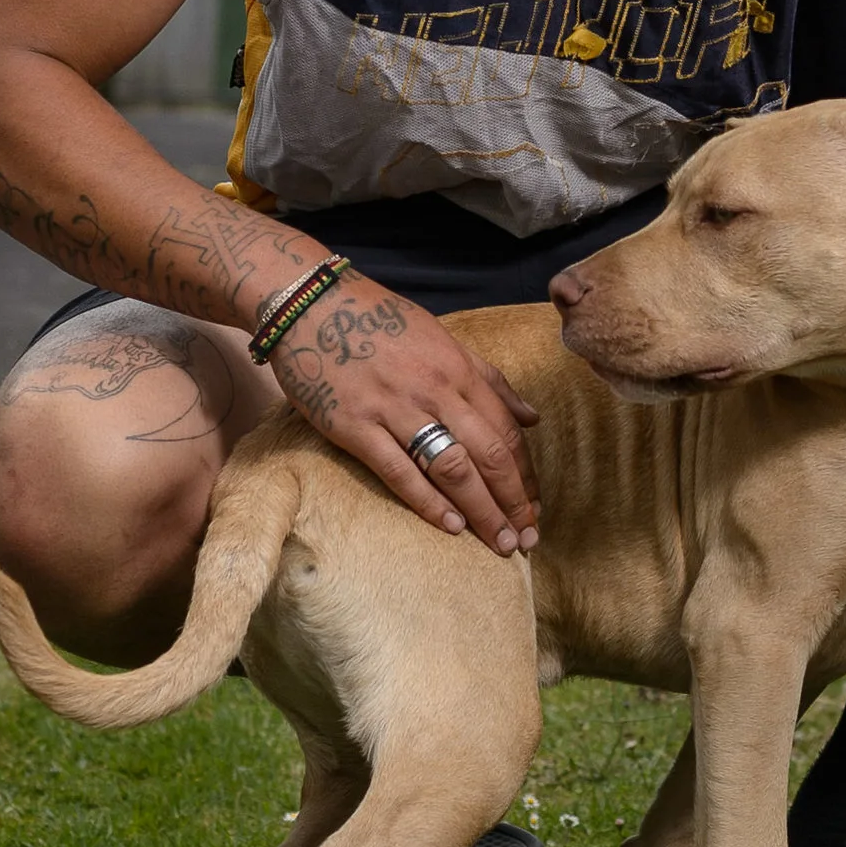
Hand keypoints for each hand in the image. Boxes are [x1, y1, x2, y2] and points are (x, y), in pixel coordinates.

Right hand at [269, 279, 540, 553]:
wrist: (309, 303)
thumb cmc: (377, 319)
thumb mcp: (440, 337)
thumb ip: (487, 378)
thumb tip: (532, 418)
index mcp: (457, 368)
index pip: (506, 429)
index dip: (526, 473)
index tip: (535, 506)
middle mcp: (434, 389)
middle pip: (488, 454)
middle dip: (512, 501)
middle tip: (526, 539)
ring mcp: (394, 409)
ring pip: (452, 468)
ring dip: (481, 510)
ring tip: (499, 543)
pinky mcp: (356, 426)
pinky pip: (399, 471)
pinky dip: (429, 502)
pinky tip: (451, 527)